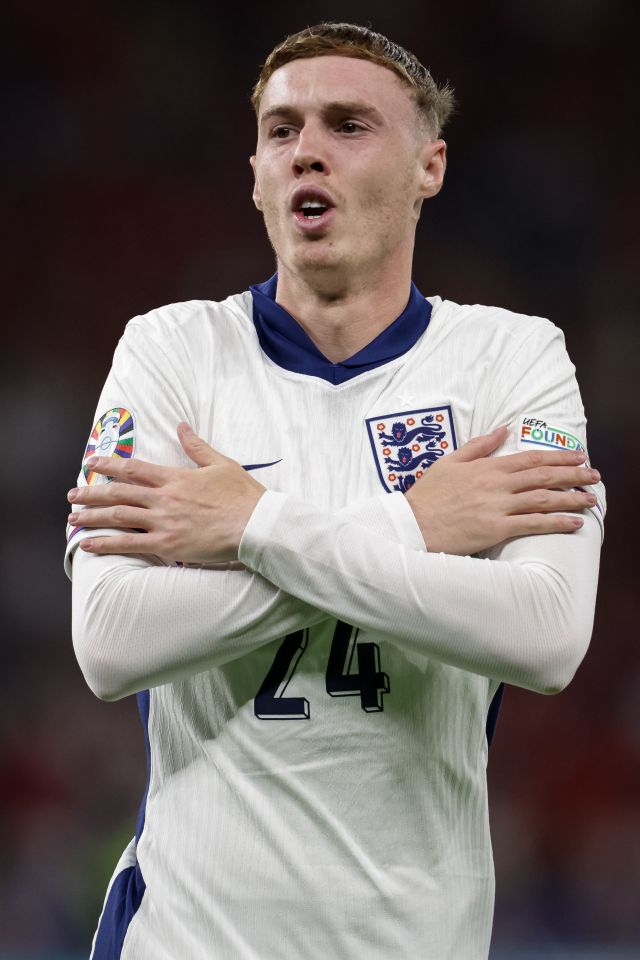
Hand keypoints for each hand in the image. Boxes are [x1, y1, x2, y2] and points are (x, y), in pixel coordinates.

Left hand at [67, 423, 265, 562]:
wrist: (257, 524)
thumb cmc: (242, 495)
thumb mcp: (220, 463)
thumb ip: (196, 446)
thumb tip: (181, 426)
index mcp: (175, 477)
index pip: (133, 468)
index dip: (109, 464)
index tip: (91, 461)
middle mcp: (163, 498)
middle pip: (118, 493)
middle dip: (91, 492)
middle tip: (72, 495)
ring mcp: (163, 522)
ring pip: (118, 517)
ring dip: (92, 516)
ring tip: (73, 518)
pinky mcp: (168, 545)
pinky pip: (130, 544)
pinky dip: (106, 544)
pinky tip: (88, 545)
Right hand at [405, 425, 599, 554]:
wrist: (411, 524)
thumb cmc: (428, 495)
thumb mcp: (450, 461)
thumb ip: (480, 446)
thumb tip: (503, 428)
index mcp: (487, 467)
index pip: (531, 458)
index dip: (558, 456)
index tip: (579, 456)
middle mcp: (497, 484)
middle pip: (544, 476)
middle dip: (574, 474)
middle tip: (595, 475)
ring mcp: (498, 506)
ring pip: (544, 499)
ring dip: (572, 497)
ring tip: (591, 498)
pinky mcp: (496, 529)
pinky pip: (533, 525)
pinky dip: (557, 523)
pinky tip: (574, 522)